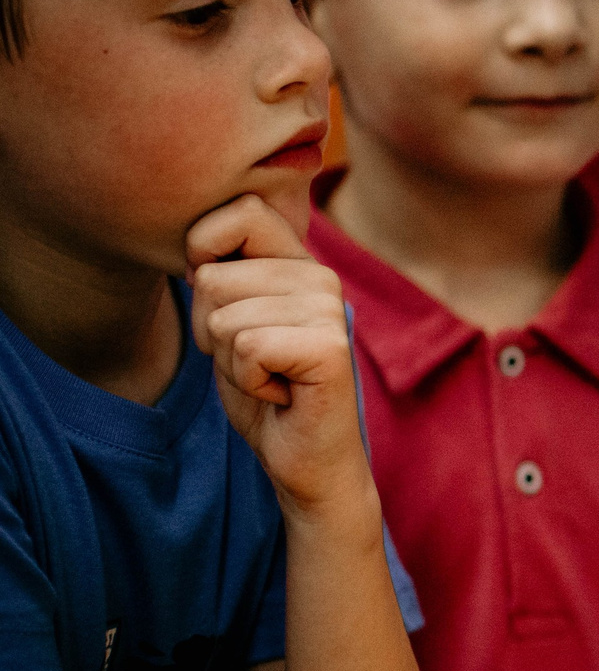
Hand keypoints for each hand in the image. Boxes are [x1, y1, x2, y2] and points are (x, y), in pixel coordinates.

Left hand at [185, 195, 365, 516]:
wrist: (307, 459)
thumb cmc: (265, 390)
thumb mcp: (232, 322)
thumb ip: (223, 278)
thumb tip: (198, 259)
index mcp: (300, 262)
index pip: (240, 211)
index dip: (205, 252)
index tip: (223, 303)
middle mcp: (321, 277)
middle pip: (213, 279)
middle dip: (212, 330)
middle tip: (255, 361)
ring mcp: (329, 311)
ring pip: (223, 319)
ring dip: (230, 362)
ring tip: (269, 377)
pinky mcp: (329, 348)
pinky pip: (247, 348)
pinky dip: (249, 381)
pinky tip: (280, 393)